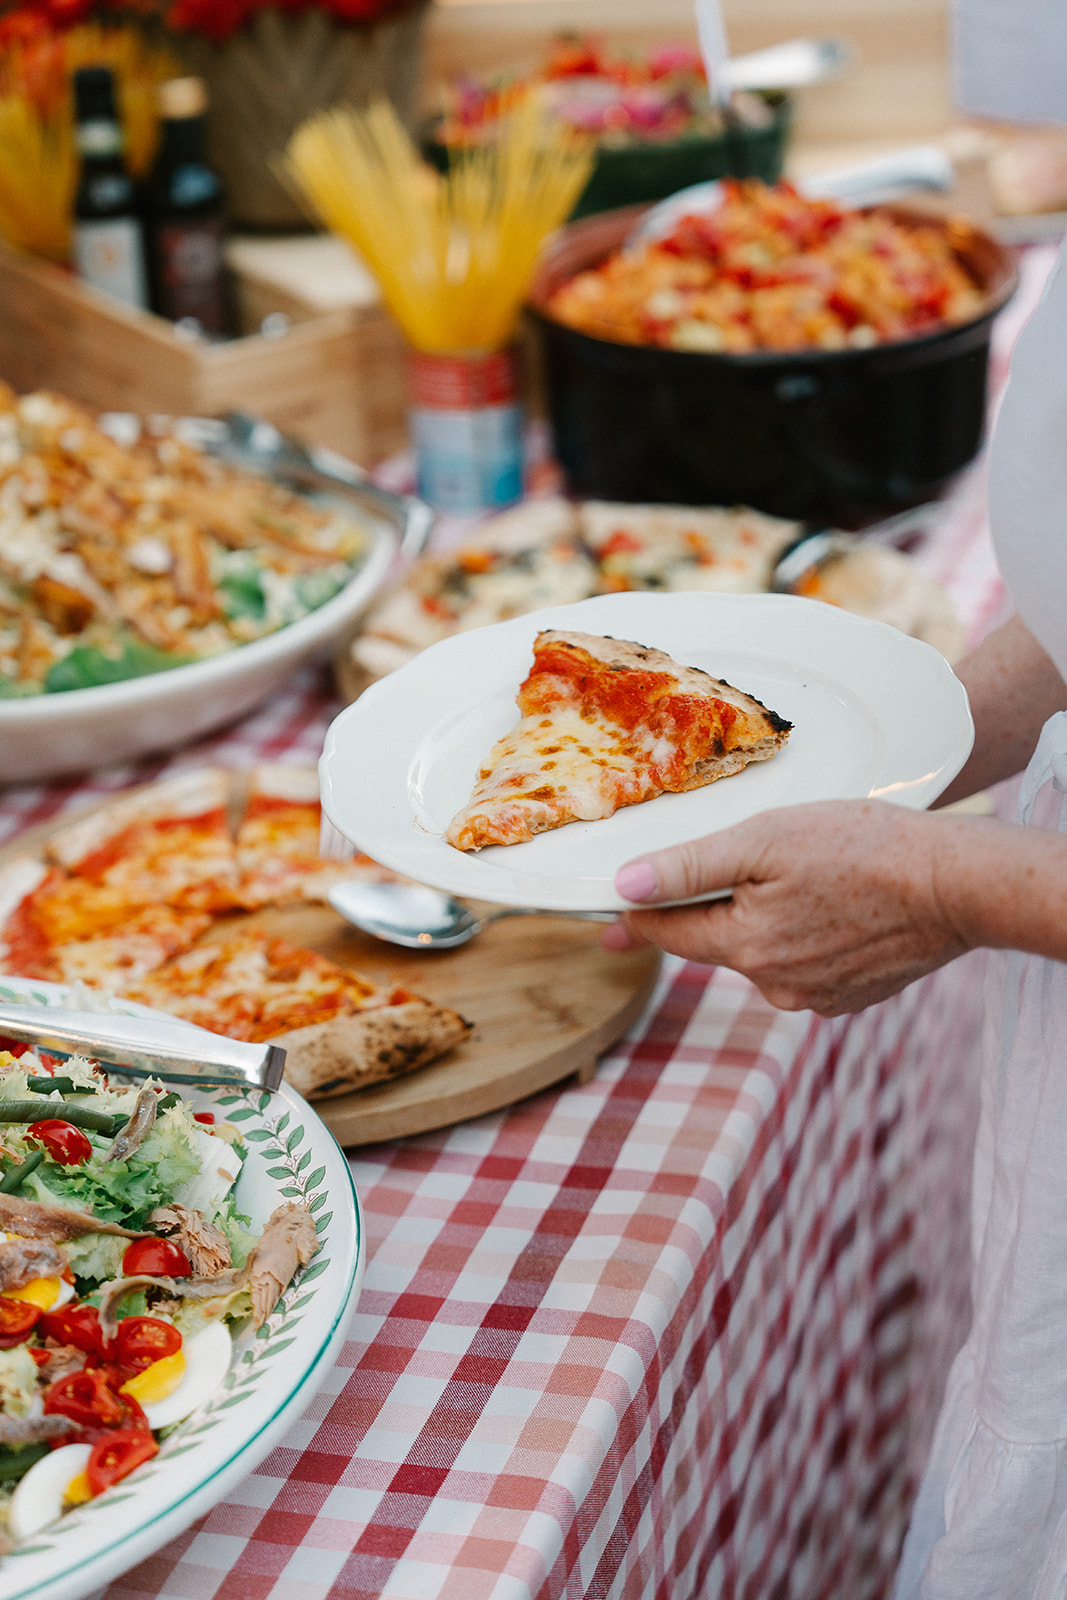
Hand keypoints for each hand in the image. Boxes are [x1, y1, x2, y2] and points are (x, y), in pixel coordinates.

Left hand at [602, 800, 973, 1015]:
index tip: (608, 909)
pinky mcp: (849, 996)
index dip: (635, 913)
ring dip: (763, 920)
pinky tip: (833, 903)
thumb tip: (624, 890)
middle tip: (736, 864)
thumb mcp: (765, 840)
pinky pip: (802, 963)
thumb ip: (690, 868)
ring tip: (806, 876)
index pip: (666, 934)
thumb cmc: (864, 848)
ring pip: (761, 952)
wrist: (957, 885)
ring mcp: (815, 997)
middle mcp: (774, 985)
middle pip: (715, 941)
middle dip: (713, 905)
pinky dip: (804, 936)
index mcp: (745, 948)